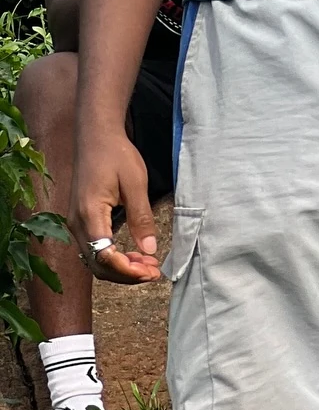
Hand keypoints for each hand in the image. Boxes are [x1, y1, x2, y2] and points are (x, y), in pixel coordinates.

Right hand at [71, 130, 161, 284]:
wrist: (95, 136)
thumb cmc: (116, 154)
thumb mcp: (136, 182)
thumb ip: (142, 217)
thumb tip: (150, 249)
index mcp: (90, 214)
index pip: (104, 256)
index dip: (128, 270)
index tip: (151, 272)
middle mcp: (77, 223)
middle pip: (98, 264)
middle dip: (126, 273)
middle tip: (153, 272)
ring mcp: (75, 223)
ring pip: (94, 260)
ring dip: (120, 267)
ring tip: (148, 265)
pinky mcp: (79, 220)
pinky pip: (93, 248)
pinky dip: (113, 256)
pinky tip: (133, 253)